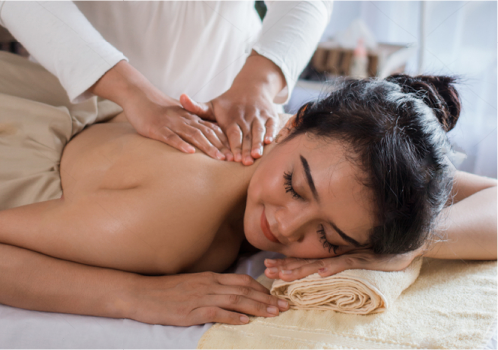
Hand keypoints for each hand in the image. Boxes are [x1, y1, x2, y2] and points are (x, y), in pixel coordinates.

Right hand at [88, 60, 232, 160]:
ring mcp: (172, 124)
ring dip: (208, 147)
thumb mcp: (179, 115)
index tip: (236, 153)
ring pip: (194, 135)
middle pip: (207, 133)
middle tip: (233, 160)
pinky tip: (190, 152)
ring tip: (219, 158)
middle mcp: (185, 120)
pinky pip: (171, 137)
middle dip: (222, 147)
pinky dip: (181, 144)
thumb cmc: (158, 108)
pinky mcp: (157, 129)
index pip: (212, 129)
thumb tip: (206, 138)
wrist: (139, 95)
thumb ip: (192, 125)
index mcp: (191, 117)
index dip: (225, 141)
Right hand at [128, 272, 288, 325]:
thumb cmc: (166, 290)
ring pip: (235, 300)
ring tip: (273, 314)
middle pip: (244, 290)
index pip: (243, 281)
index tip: (275, 297)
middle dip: (266, 299)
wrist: (140, 293)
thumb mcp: (192, 284)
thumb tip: (229, 295)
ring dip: (256, 307)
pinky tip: (245, 321)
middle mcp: (209, 284)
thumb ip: (211, 287)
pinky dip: (232, 316)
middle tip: (283, 306)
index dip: (261, 289)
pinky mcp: (190, 310)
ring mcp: (200, 297)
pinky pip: (216, 312)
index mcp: (211, 277)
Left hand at [180, 50, 285, 165]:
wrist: (251, 87)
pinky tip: (268, 143)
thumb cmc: (228, 103)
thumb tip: (181, 98)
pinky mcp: (270, 116)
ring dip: (257, 143)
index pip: (232, 133)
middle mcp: (245, 116)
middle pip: (245, 135)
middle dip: (245, 149)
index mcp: (231, 117)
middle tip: (244, 162)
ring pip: (258, 131)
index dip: (232, 145)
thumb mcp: (212, 105)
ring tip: (256, 156)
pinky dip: (271, 133)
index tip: (231, 158)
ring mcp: (259, 116)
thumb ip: (197, 107)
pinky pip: (272, 125)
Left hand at [263, 248, 422, 281]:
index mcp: (331, 253)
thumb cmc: (377, 248)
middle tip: (266, 270)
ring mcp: (348, 255)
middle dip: (285, 267)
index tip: (267, 266)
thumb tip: (318, 268)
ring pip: (320, 263)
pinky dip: (333, 268)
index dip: (286, 263)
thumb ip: (337, 259)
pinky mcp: (363, 258)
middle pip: (306, 261)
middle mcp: (336, 253)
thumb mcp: (354, 255)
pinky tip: (321, 272)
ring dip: (301, 270)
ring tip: (284, 275)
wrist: (402, 242)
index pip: (304, 259)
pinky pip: (346, 263)